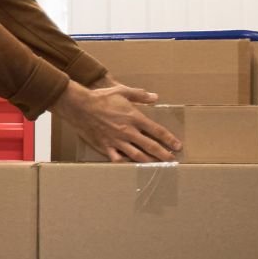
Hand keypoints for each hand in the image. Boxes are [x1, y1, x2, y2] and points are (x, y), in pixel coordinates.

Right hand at [52, 80, 181, 161]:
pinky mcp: (105, 146)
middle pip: (150, 146)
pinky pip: (117, 158)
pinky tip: (131, 167)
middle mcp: (128, 131)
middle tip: (172, 160)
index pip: (157, 131)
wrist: (80, 106)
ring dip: (149, 161)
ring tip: (157, 166)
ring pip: (136, 155)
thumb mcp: (122, 91)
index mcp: (134, 118)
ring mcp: (117, 141)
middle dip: (163, 154)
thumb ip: (140, 95)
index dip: (169, 139)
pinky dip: (125, 164)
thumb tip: (155, 97)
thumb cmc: (101, 97)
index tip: (177, 146)